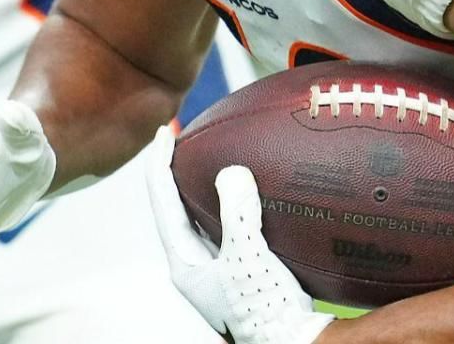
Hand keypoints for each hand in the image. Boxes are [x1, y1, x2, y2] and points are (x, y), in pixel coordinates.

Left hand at [144, 128, 333, 343]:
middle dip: (177, 169)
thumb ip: (237, 215)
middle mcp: (195, 263)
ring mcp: (217, 266)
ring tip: (209, 154)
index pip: (163, 201)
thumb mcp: (248, 259)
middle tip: (184, 135)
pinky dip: (231, 199)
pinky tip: (249, 188)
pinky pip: (228, 222)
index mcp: (185, 262)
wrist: (293, 341)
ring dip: (202, 183)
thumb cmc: (265, 311)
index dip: (160, 163)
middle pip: (176, 205)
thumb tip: (231, 172)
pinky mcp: (240, 266)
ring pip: (201, 214)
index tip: (165, 131)